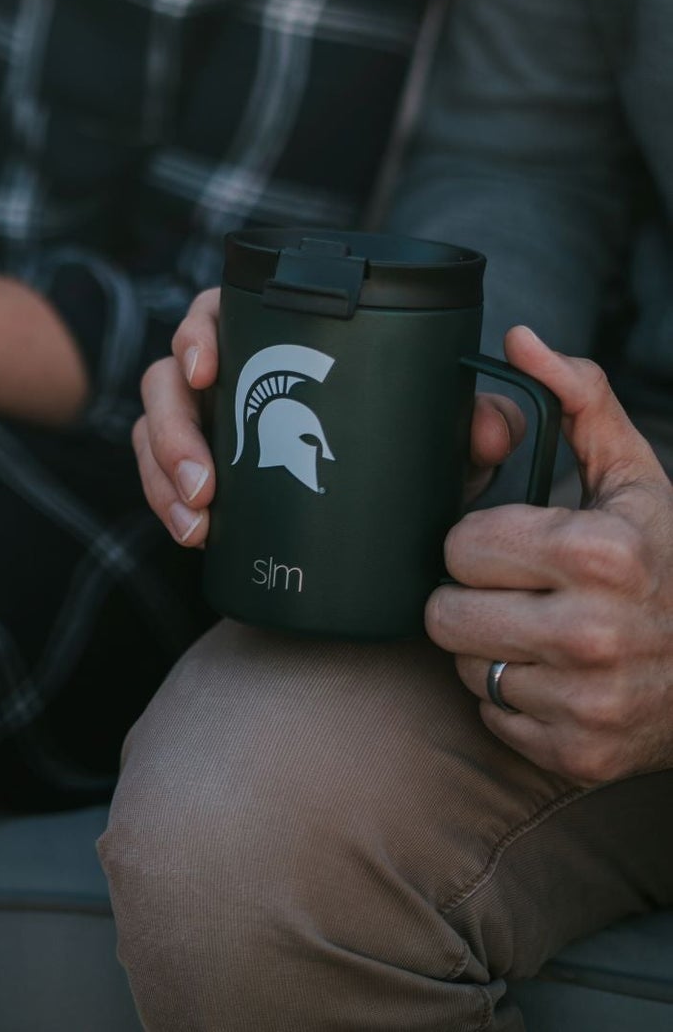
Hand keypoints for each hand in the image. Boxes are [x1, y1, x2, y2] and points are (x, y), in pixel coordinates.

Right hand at [134, 289, 524, 549]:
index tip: (206, 368)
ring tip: (197, 522)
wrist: (394, 523)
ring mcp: (205, 421)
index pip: (216, 313)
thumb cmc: (409, 447)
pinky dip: (166, 505)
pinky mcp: (197, 471)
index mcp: (270, 334)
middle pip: (168, 378)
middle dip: (174, 430)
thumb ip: (476, 423)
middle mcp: (228, 373)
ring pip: (152, 429)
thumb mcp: (442, 436)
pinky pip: (159, 478)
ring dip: (162, 474)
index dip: (196, 334)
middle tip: (204, 483)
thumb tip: (487, 428)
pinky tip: (192, 535)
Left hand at [426, 326, 672, 782]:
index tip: (513, 543)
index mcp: (599, 553)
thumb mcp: (634, 476)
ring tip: (534, 628)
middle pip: (445, 613)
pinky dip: (512, 698)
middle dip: (470, 594)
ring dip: (487, 647)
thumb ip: (579, 400)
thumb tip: (522, 340)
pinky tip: (553, 673)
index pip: (461, 545)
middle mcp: (593, 632)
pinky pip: (492, 717)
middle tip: (513, 588)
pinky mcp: (577, 756)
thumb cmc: (669, 564)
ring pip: (463, 665)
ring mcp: (586, 702)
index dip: (479, 540)